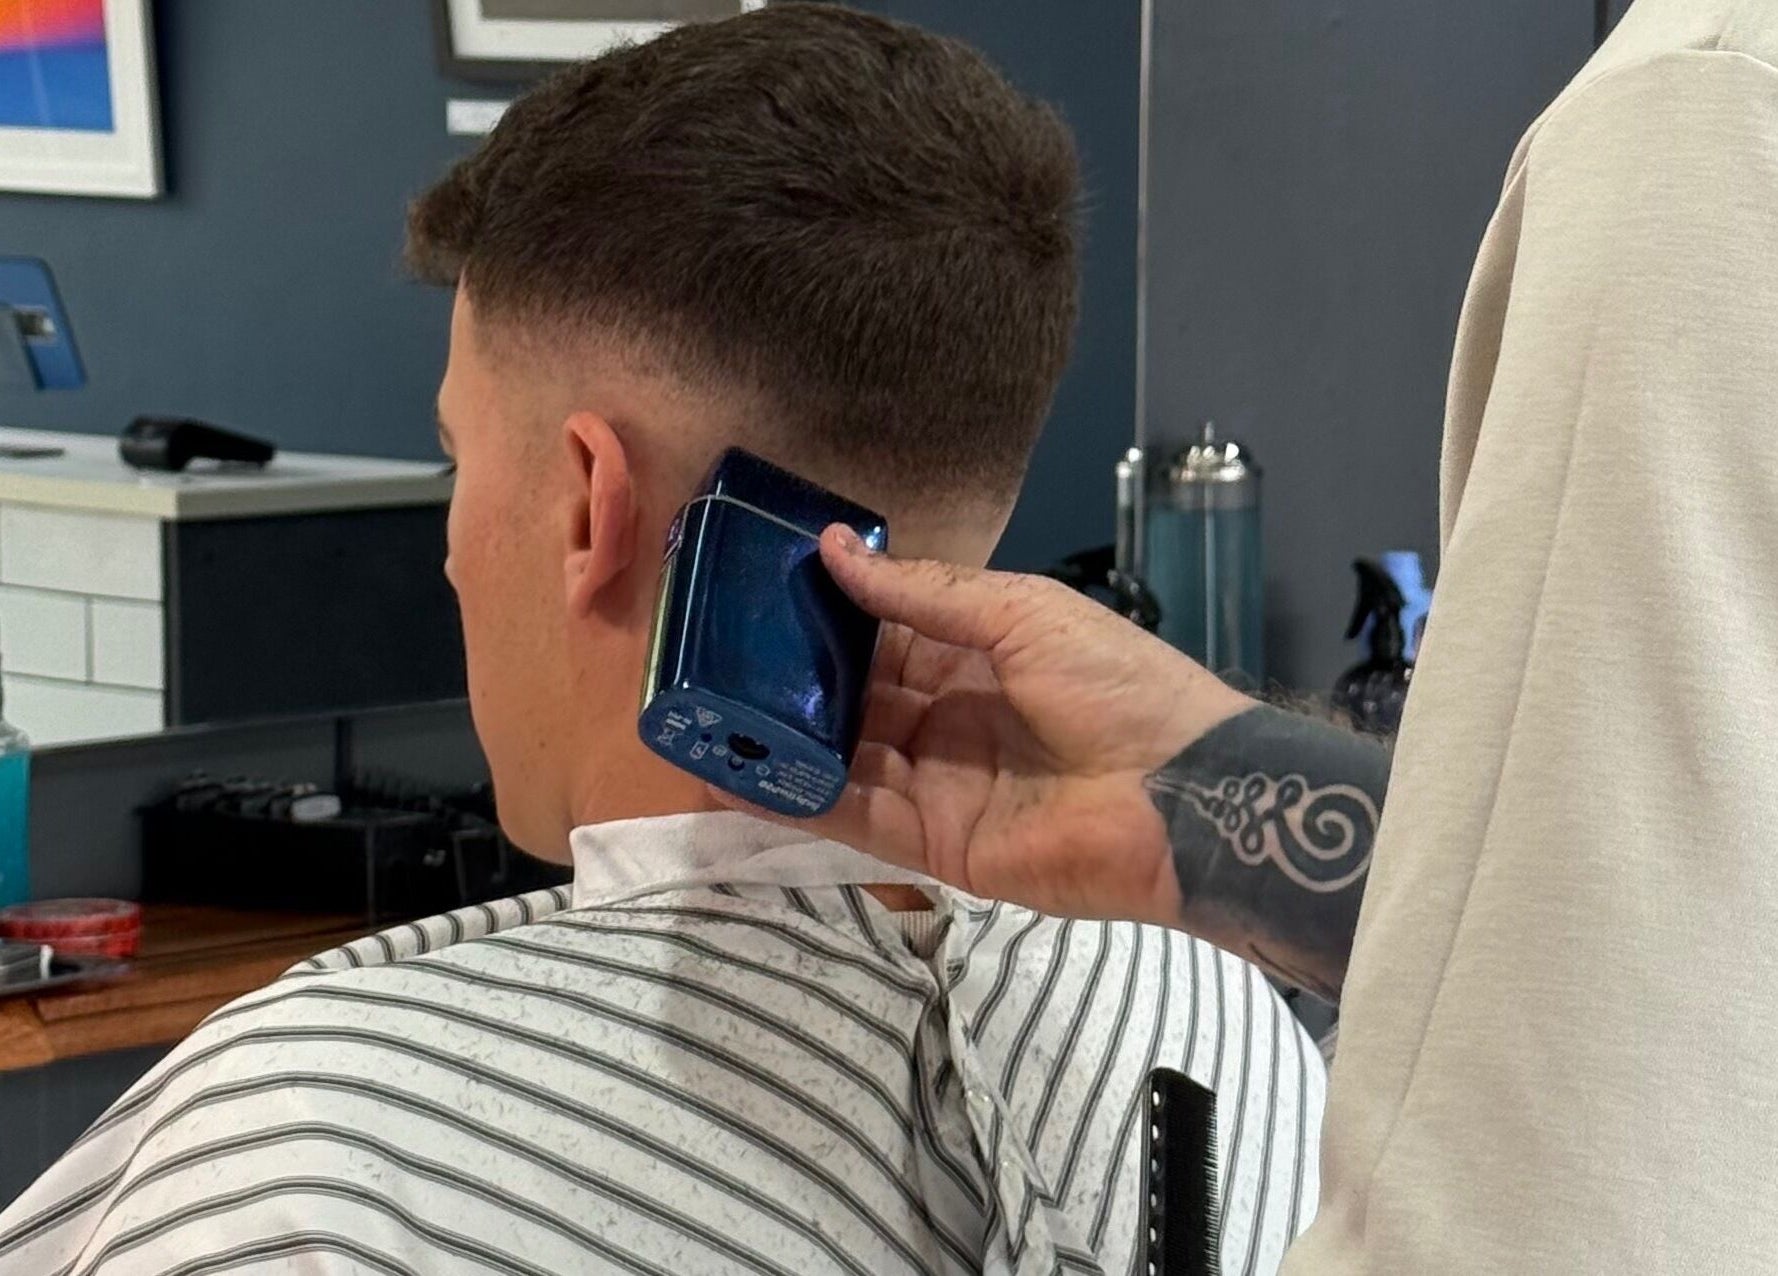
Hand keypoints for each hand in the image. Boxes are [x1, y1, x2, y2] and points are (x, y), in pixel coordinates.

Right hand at [716, 525, 1253, 924]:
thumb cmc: (1114, 686)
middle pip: (854, 699)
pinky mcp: (934, 846)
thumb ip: (924, 594)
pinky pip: (855, 817)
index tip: (755, 597)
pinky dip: (799, 799)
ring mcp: (938, 785)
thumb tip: (835, 548)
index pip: (883, 636)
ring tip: (703, 717)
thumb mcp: (1022, 614)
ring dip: (781, 741)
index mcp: (976, 657)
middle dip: (790, 682)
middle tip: (709, 659)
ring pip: (843, 759)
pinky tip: (739, 777)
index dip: (825, 619)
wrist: (1185, 795)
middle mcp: (948, 720)